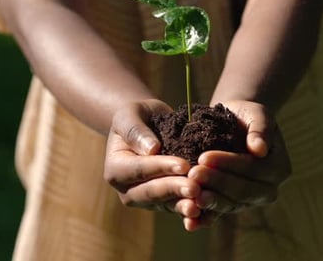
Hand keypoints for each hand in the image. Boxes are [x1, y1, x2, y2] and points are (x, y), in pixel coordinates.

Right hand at [104, 99, 201, 219]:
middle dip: (174, 189)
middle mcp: (127, 189)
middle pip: (151, 192)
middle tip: (195, 188)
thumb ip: (136, 130)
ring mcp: (147, 199)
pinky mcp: (164, 203)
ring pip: (166, 204)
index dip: (161, 168)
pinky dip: (191, 207)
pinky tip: (207, 208)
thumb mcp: (130, 114)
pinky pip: (178, 207)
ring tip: (201, 203)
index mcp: (115, 169)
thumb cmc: (138, 116)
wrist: (150, 125)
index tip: (184, 165)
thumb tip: (151, 149)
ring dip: (184, 204)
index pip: (139, 169)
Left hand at [185, 100, 291, 230]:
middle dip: (216, 183)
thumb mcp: (256, 114)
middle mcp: (267, 189)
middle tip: (193, 174)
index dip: (229, 164)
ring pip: (230, 205)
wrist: (233, 124)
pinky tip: (190, 222)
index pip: (253, 169)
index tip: (204, 157)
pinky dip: (205, 219)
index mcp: (278, 168)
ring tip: (190, 194)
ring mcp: (249, 201)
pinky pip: (219, 215)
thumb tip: (260, 149)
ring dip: (210, 201)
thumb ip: (261, 129)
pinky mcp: (232, 206)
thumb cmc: (246, 116)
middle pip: (242, 191)